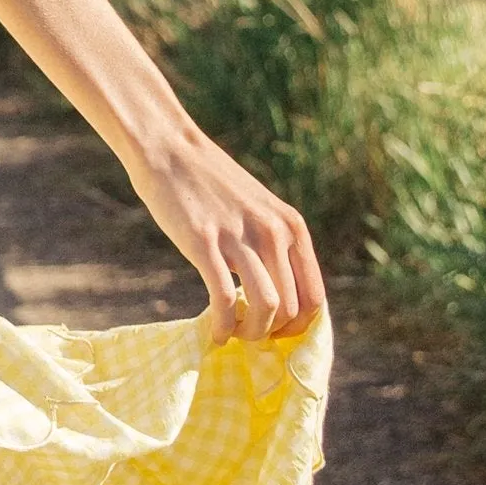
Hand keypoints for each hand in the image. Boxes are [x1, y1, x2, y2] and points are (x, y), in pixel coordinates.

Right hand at [121, 127, 324, 341]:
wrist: (171, 150)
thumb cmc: (211, 186)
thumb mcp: (259, 210)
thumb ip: (274, 244)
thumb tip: (280, 296)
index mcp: (292, 226)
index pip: (314, 297)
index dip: (298, 327)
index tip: (275, 334)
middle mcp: (274, 232)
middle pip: (290, 309)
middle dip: (270, 333)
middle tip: (247, 335)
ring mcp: (240, 237)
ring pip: (266, 308)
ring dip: (250, 333)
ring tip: (233, 334)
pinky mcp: (204, 243)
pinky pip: (224, 301)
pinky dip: (222, 327)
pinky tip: (214, 333)